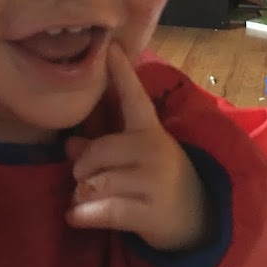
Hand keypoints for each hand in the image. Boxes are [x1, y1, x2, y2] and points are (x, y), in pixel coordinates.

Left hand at [65, 43, 208, 250]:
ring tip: (84, 200)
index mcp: (150, 131)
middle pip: (99, 152)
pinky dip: (83, 214)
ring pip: (97, 182)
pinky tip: (75, 216)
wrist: (197, 220)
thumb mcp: (135, 159)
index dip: (122, 73)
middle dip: (82, 168)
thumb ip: (101, 149)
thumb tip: (70, 145)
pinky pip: (103, 210)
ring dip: (81, 194)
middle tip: (82, 179)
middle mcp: (154, 151)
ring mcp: (154, 181)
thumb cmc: (156, 182)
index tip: (111, 47)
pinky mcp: (150, 212)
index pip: (134, 97)